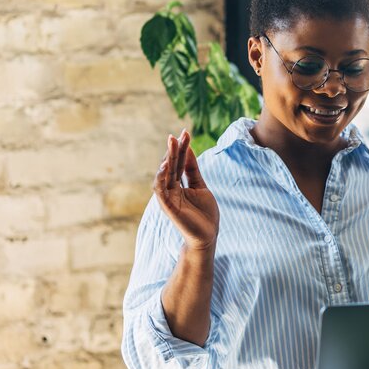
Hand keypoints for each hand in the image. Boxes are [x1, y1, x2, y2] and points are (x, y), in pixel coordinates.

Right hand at [152, 130, 218, 249]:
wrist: (207, 235)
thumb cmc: (204, 213)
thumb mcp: (201, 186)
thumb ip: (193, 170)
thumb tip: (188, 150)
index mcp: (179, 184)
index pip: (179, 162)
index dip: (182, 148)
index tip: (185, 132)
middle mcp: (171, 189)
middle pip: (171, 166)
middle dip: (174, 150)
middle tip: (176, 135)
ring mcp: (168, 197)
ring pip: (164, 175)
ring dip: (167, 159)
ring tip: (172, 145)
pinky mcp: (168, 206)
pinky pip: (161, 190)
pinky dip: (161, 178)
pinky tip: (165, 166)